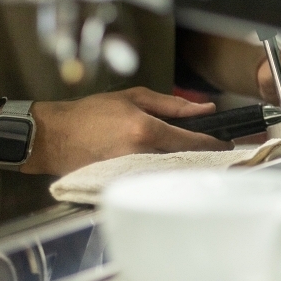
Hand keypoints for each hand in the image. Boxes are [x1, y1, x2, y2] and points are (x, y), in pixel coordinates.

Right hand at [25, 87, 230, 175]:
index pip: (193, 140)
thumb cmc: (89, 114)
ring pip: (172, 172)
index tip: (227, 143)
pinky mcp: (124, 183)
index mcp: (147, 130)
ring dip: (185, 167)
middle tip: (213, 151)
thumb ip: (172, 105)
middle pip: (187, 160)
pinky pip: (153, 180)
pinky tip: (167, 169)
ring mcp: (133, 172)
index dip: (214, 142)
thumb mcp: (133, 98)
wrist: (52, 137)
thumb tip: (204, 108)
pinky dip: (164, 175)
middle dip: (202, 156)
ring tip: (191, 158)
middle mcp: (142, 154)